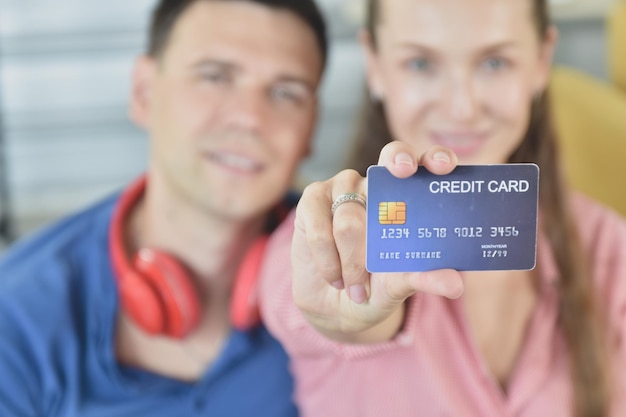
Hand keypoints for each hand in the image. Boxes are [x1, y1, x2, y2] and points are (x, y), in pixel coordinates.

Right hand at [291, 142, 464, 341]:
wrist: (335, 305)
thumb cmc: (376, 288)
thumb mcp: (403, 285)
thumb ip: (426, 278)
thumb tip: (456, 285)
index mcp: (409, 197)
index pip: (428, 165)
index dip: (437, 158)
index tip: (444, 168)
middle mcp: (379, 183)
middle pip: (391, 155)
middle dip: (399, 161)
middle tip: (404, 173)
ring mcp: (345, 187)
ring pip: (351, 217)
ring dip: (352, 262)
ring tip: (356, 287)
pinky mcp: (313, 198)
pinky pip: (320, 227)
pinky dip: (328, 259)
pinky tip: (335, 278)